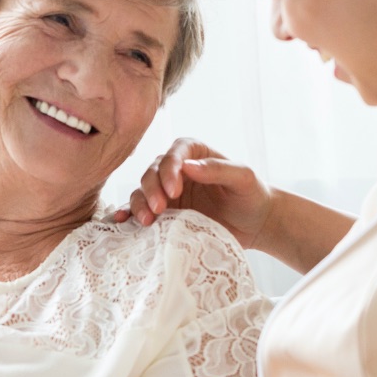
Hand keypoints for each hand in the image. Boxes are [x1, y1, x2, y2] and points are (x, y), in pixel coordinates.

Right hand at [115, 138, 271, 249]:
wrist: (255, 223)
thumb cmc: (252, 195)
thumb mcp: (243, 178)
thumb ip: (218, 169)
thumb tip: (188, 166)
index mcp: (195, 153)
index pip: (175, 153)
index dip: (170, 170)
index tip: (174, 191)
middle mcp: (176, 170)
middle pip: (153, 172)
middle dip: (152, 189)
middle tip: (159, 209)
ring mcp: (167, 192)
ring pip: (142, 191)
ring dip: (139, 204)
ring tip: (146, 221)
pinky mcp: (164, 213)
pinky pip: (140, 211)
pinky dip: (128, 215)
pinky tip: (121, 221)